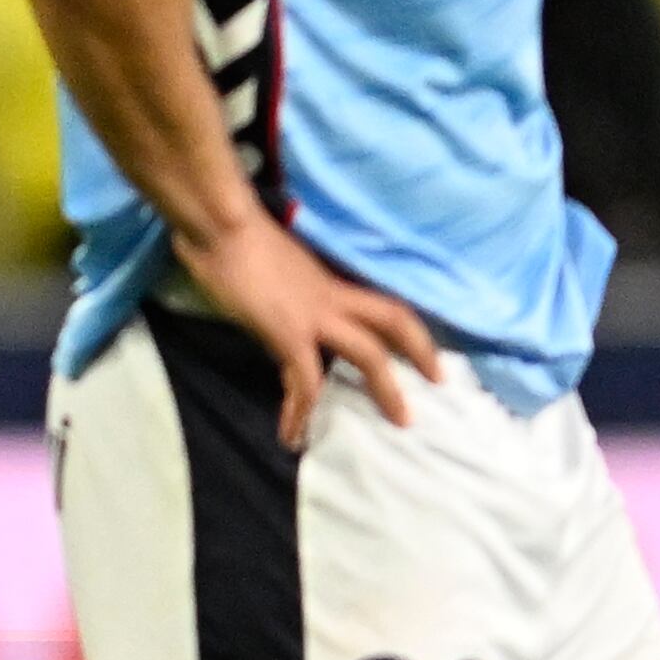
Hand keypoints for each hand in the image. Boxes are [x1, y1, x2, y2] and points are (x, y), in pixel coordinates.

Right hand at [177, 211, 439, 450]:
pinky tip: (292, 435)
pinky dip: (300, 411)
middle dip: (420, 349)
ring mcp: (314, 314)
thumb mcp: (270, 260)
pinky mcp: (290, 333)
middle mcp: (330, 296)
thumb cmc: (234, 230)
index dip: (403, 324)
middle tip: (438, 380)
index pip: (375, 303)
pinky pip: (305, 381)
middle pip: (393, 319)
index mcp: (326, 280)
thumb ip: (279, 281)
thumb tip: (267, 293)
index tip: (418, 347)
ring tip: (398, 422)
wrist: (221, 224)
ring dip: (386, 390)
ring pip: (369, 354)